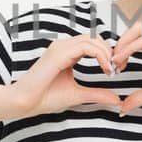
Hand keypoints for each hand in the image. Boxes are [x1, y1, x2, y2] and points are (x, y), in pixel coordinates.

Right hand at [7, 34, 122, 115]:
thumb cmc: (44, 98)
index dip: (107, 54)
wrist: (24, 103)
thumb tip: (116, 100)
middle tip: (117, 69)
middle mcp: (63, 46)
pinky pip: (85, 46)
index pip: (92, 44)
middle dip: (110, 51)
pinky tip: (105, 68)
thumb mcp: (78, 95)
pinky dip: (100, 55)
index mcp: (67, 53)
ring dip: (106, 52)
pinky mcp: (58, 53)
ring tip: (111, 69)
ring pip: (92, 39)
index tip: (114, 71)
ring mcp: (60, 48)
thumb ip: (97, 94)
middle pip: (95, 38)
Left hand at [111, 20, 141, 113]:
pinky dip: (131, 47)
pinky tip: (123, 59)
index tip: (116, 67)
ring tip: (116, 60)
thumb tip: (124, 107)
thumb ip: (141, 96)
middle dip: (121, 43)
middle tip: (113, 62)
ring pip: (139, 28)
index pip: (138, 38)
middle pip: (135, 28)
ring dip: (124, 42)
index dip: (124, 49)